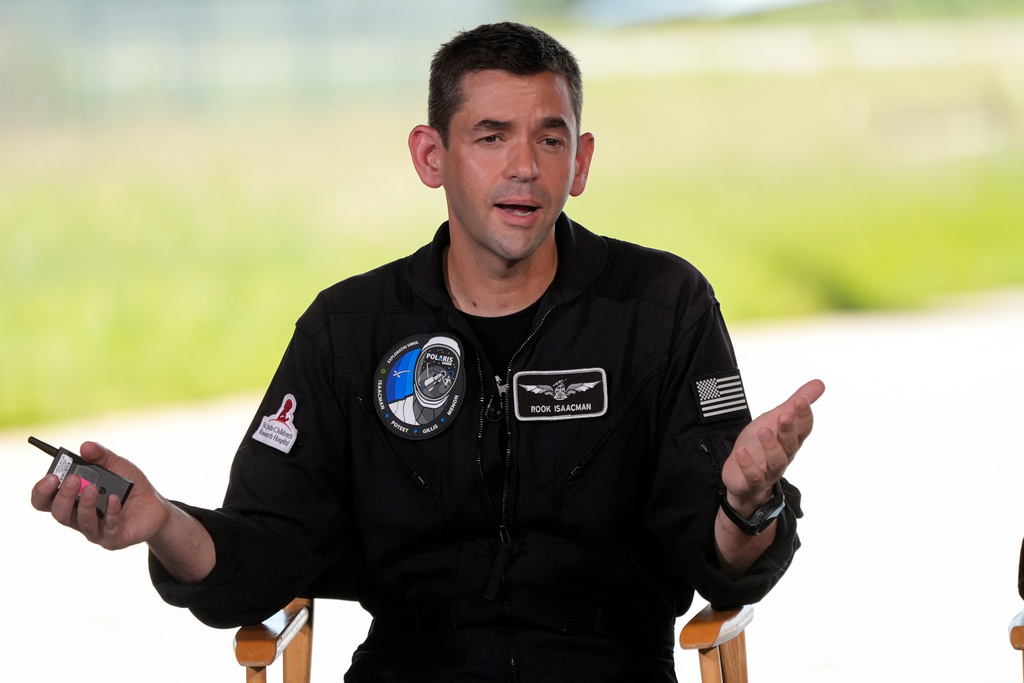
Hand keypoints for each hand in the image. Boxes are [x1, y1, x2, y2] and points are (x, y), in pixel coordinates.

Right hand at [30, 441, 169, 550]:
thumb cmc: (129, 485)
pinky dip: (111, 512)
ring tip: (92, 488)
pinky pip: (108, 527)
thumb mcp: (117, 465)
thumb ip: (101, 456)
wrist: (155, 506)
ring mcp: (95, 530)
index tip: (52, 476)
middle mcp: (78, 517)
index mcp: (71, 499)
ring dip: (85, 504)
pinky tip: (115, 499)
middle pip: (58, 512)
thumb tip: (85, 446)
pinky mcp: (113, 538)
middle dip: (63, 496)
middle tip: (73, 479)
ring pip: (82, 522)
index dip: (42, 491)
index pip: (45, 500)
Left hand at [721, 379, 824, 515]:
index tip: (801, 400)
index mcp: (790, 440)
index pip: (803, 428)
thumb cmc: (760, 446)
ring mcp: (769, 470)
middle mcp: (783, 456)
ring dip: (771, 446)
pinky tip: (742, 453)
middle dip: (789, 429)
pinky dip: (748, 465)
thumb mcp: (774, 420)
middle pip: (791, 444)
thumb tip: (819, 383)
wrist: (741, 477)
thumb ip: (793, 405)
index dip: (804, 415)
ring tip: (763, 431)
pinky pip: (754, 476)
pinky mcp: (753, 482)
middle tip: (785, 415)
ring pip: (776, 461)